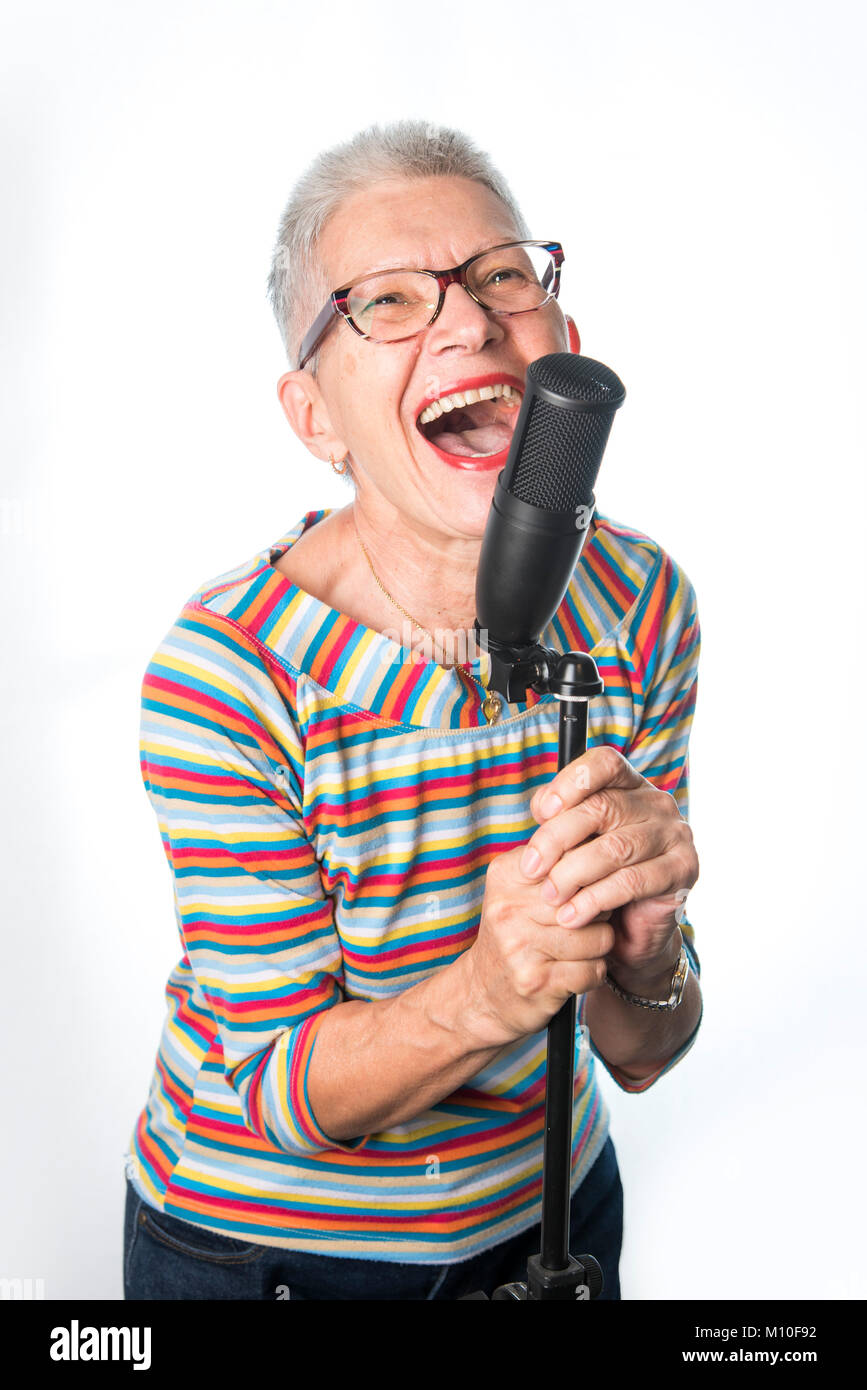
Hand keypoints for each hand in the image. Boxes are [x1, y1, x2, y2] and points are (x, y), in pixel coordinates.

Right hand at [463, 846, 614, 1048]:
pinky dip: (592, 973)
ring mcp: (521, 947)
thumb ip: (552, 861)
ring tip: (577, 949)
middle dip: (598, 913)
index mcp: (506, 876)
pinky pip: (594, 970)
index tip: (584, 890)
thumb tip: (598, 841)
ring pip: (599, 936)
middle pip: (590, 899)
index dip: (590, 877)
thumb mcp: (518, 889)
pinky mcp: (537, 982)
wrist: (480, 993)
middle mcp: (509, 908)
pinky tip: (573, 971)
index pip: (573, 860)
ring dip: (597, 947)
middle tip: (583, 923)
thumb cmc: (513, 934)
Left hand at [522, 746, 698, 988]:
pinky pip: (632, 881)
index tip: (541, 813)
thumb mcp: (573, 844)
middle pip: (601, 808)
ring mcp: (675, 835)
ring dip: (572, 874)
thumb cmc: (597, 879)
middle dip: (556, 839)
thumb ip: (558, 818)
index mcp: (630, 785)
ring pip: (614, 848)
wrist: (630, 933)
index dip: (570, 782)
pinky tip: (572, 915)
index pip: (604, 763)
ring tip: (550, 896)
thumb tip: (542, 807)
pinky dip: (594, 900)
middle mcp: (657, 803)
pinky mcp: (683, 870)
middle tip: (531, 869)